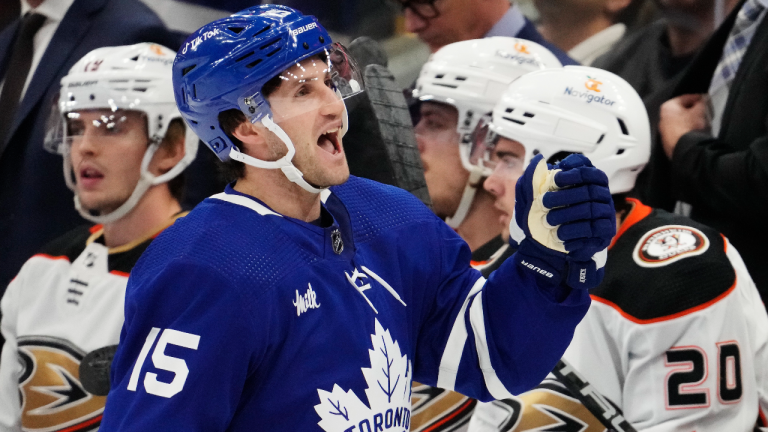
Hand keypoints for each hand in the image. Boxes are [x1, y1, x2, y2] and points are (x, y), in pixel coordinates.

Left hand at [510, 154, 614, 289]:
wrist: (547, 244)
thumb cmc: (544, 214)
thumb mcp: (532, 195)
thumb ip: (533, 177)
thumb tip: (539, 159)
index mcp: (586, 181)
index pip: (588, 170)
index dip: (573, 172)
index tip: (555, 178)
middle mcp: (600, 195)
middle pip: (588, 190)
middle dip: (564, 196)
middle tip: (544, 202)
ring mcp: (605, 213)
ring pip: (589, 210)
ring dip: (565, 215)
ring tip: (548, 221)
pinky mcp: (604, 231)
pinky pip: (593, 230)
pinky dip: (574, 232)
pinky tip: (559, 235)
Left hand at [659, 94, 708, 159]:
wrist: (685, 149)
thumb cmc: (690, 127)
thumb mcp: (699, 111)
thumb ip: (702, 102)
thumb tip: (703, 100)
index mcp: (667, 107)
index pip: (685, 98)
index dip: (698, 98)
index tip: (706, 100)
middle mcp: (662, 118)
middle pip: (682, 110)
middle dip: (694, 110)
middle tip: (705, 111)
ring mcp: (664, 131)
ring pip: (681, 121)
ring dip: (691, 120)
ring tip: (702, 122)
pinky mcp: (668, 141)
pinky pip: (680, 131)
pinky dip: (687, 129)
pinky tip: (695, 131)